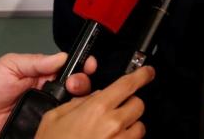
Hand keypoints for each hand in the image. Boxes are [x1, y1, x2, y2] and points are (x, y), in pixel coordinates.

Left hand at [0, 52, 95, 138]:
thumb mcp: (10, 66)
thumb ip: (35, 61)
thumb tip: (62, 56)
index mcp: (44, 75)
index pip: (70, 69)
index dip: (83, 66)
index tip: (88, 65)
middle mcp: (48, 93)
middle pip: (77, 88)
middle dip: (82, 83)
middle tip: (74, 85)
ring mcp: (45, 112)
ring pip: (71, 108)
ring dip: (78, 103)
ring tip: (73, 100)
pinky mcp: (40, 129)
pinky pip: (58, 126)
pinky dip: (65, 123)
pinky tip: (67, 119)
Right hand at [36, 66, 154, 138]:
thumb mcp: (55, 117)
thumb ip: (78, 102)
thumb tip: (94, 96)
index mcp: (97, 108)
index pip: (129, 84)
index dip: (142, 75)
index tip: (148, 72)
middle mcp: (113, 124)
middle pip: (138, 105)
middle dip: (129, 105)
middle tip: (115, 111)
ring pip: (139, 127)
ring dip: (129, 127)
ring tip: (110, 133)